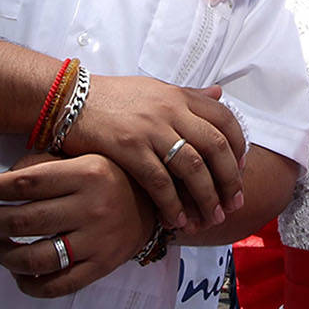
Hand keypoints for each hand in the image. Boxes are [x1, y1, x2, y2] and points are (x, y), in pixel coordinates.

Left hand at [0, 153, 155, 297]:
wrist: (158, 204)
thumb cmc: (111, 177)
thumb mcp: (83, 158)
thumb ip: (44, 164)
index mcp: (87, 173)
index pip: (27, 182)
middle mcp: (92, 207)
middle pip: (24, 220)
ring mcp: (97, 241)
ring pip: (36, 257)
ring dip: (5, 253)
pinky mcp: (101, 267)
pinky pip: (58, 285)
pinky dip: (30, 285)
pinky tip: (19, 274)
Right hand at [65, 77, 244, 231]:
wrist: (68, 98)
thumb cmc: (113, 98)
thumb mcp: (155, 89)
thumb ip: (188, 96)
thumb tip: (219, 94)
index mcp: (179, 96)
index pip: (225, 120)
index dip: (239, 148)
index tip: (241, 171)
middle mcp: (171, 109)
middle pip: (216, 147)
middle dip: (230, 179)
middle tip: (233, 204)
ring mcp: (151, 128)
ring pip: (193, 167)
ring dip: (206, 197)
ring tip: (211, 218)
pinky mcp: (128, 147)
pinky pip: (159, 181)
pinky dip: (172, 203)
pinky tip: (177, 219)